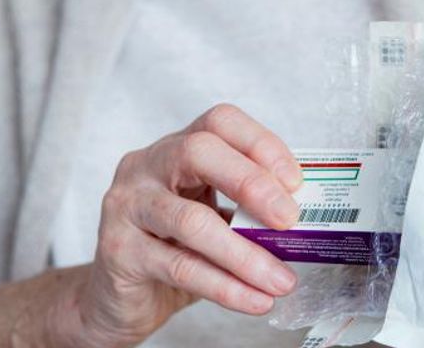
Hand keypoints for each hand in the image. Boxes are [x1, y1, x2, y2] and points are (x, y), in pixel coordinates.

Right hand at [48, 104, 303, 346]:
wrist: (118, 298)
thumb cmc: (172, 250)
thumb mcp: (214, 219)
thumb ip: (248, 212)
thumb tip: (305, 221)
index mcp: (175, 149)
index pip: (220, 122)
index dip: (261, 144)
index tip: (296, 181)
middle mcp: (145, 167)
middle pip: (199, 151)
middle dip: (252, 184)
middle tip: (289, 220)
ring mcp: (127, 206)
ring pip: (191, 221)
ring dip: (245, 255)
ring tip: (281, 280)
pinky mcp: (118, 250)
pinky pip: (180, 267)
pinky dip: (226, 287)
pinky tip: (254, 300)